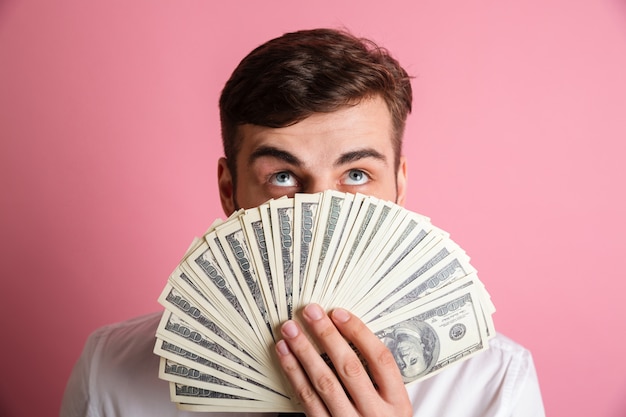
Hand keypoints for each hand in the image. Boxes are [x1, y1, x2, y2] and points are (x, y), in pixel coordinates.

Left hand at [275, 304, 412, 416]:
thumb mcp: (393, 405)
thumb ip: (377, 378)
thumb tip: (348, 334)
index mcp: (398, 402)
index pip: (380, 359)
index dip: (359, 333)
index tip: (339, 313)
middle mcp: (375, 413)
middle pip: (349, 367)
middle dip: (326, 336)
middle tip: (309, 312)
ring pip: (324, 383)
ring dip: (304, 353)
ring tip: (290, 331)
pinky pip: (307, 401)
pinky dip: (294, 375)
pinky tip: (285, 356)